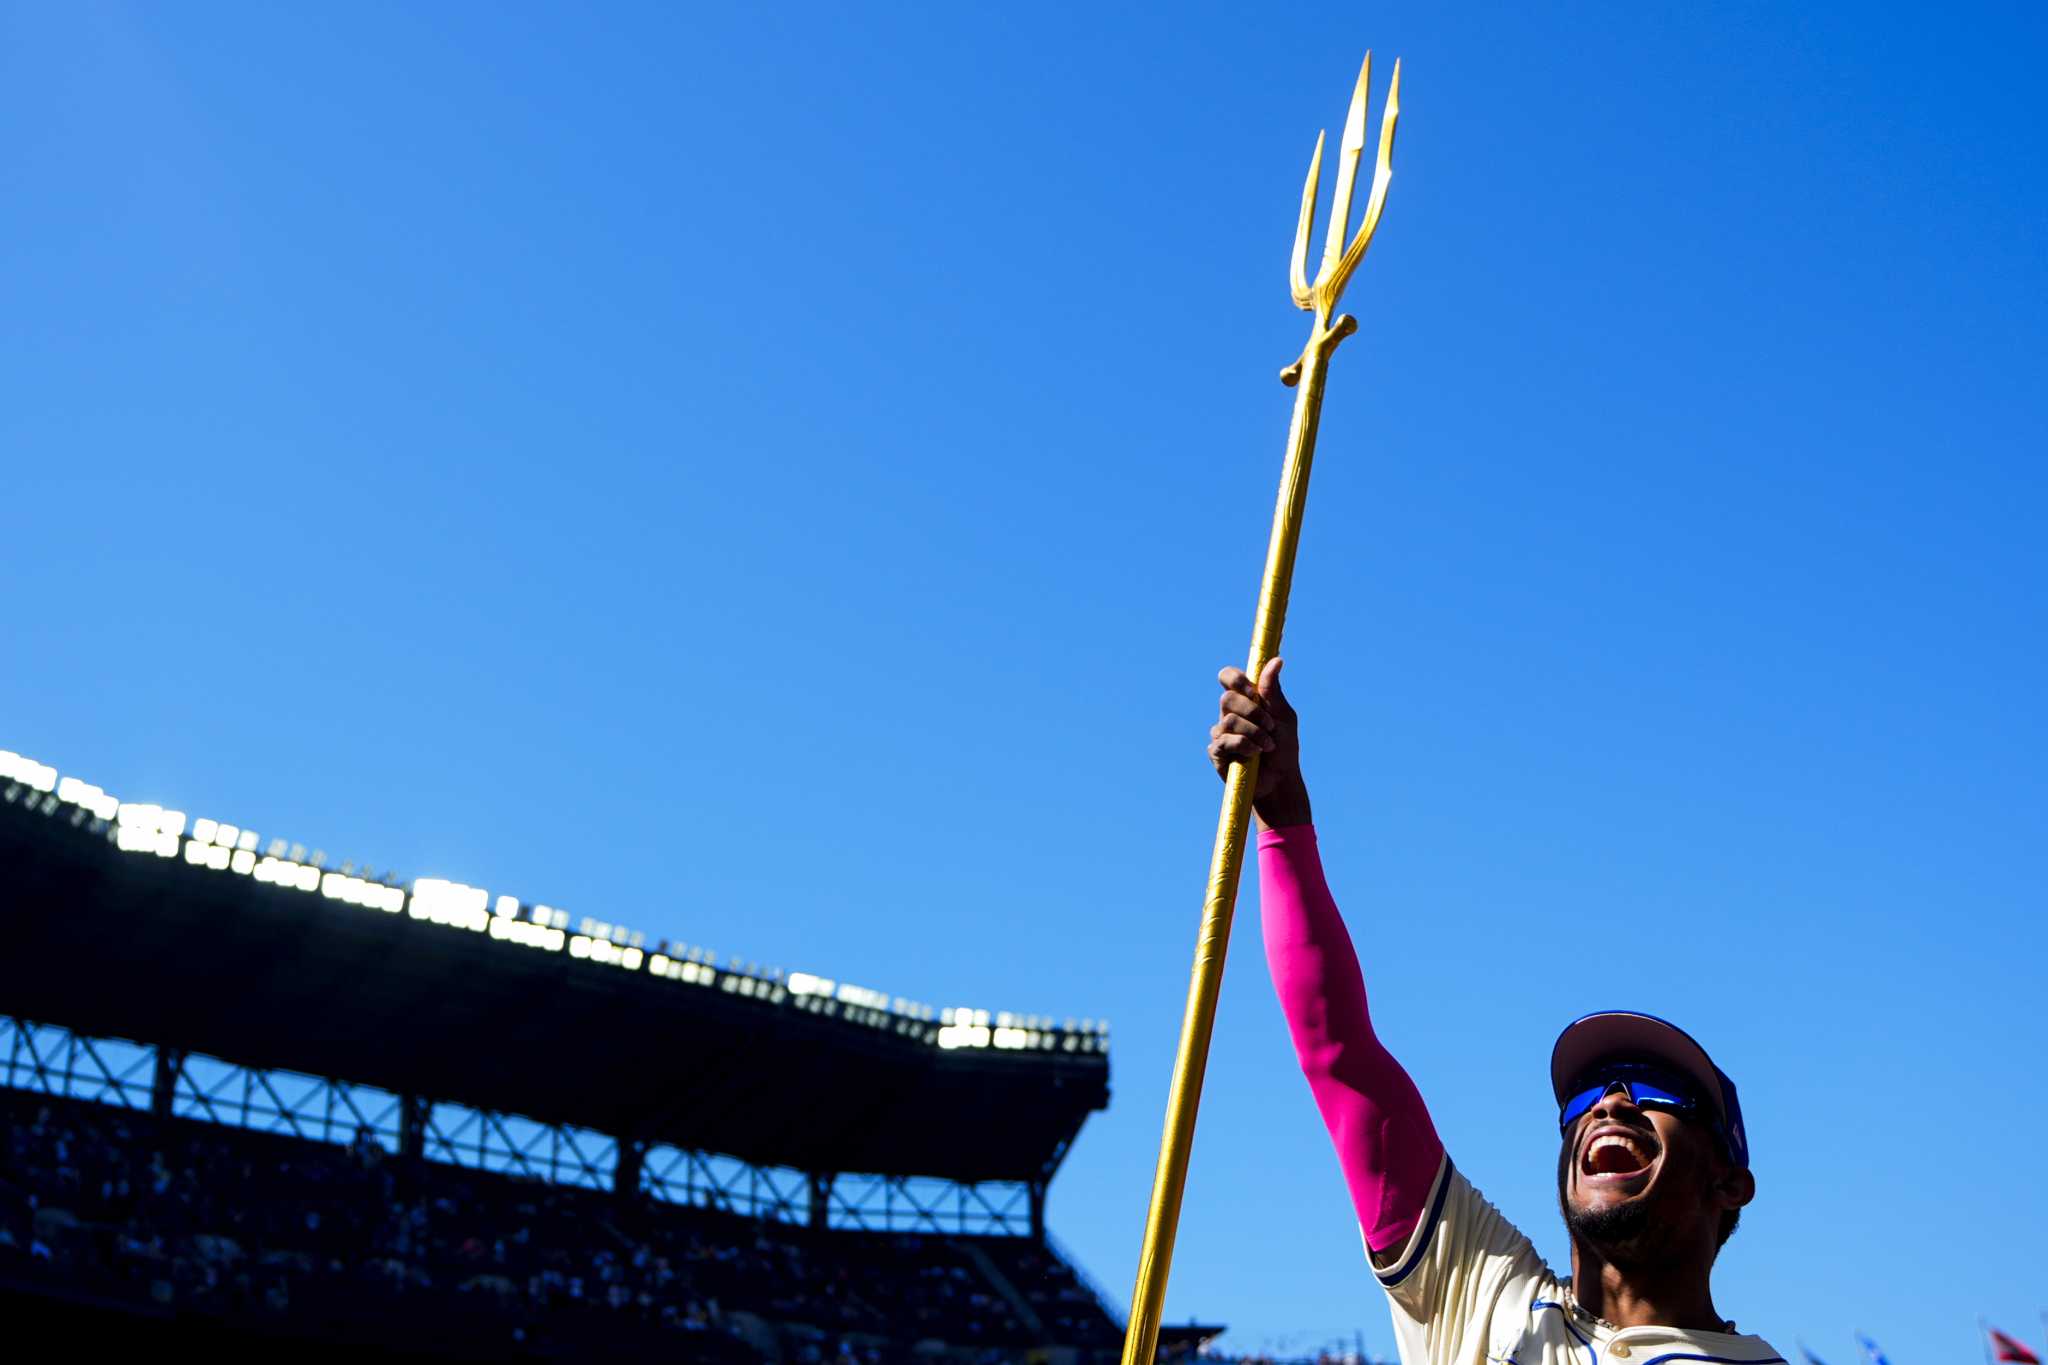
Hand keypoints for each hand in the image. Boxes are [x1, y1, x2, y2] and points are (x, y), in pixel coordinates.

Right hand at [1208, 658, 1311, 829]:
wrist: (1281, 779)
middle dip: (1253, 711)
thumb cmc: (1284, 747)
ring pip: (1228, 720)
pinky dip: (1244, 745)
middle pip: (1228, 698)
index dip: (1236, 678)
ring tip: (1267, 745)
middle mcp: (1228, 713)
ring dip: (1254, 732)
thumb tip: (1277, 660)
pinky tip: (1255, 754)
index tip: (1252, 691)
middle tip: (1270, 725)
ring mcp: (1220, 732)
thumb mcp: (1283, 716)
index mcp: (1244, 700)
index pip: (1228, 677)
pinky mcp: (1216, 751)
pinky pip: (1225, 740)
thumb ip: (1274, 691)